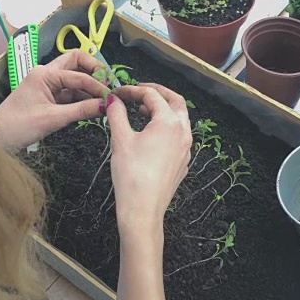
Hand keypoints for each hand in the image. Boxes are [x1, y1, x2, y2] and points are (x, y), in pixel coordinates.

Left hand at [0, 50, 109, 150]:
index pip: (79, 75)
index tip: (113, 97)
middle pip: (77, 62)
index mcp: (45, 73)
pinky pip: (72, 92)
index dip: (98, 86)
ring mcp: (48, 85)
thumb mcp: (53, 118)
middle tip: (110, 85)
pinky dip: (84, 97)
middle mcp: (47, 74)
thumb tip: (107, 105)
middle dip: (95, 71)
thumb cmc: (18, 126)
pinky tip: (94, 106)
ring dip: (91, 85)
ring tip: (106, 99)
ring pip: (76, 77)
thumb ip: (82, 110)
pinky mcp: (50, 97)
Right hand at [107, 83, 191, 299]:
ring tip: (142, 112)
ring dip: (163, 109)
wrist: (142, 209)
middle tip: (138, 92)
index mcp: (169, 122)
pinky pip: (179, 135)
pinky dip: (166, 127)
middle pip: (175, 101)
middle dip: (157, 93)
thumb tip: (113, 99)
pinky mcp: (183, 161)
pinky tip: (150, 134)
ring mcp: (186, 148)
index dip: (133, 90)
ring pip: (180, 118)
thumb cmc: (131, 174)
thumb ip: (117, 114)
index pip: (152, 95)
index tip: (118, 93)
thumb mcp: (120, 139)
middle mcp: (183, 132)